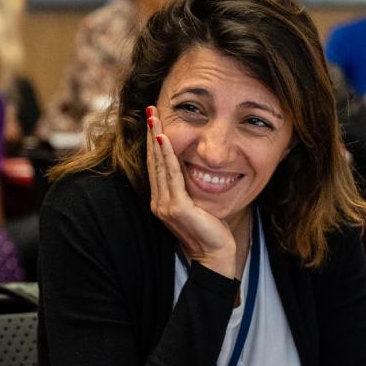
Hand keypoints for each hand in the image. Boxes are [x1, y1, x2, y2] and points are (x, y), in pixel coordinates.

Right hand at [145, 106, 237, 277]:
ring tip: (154, 117)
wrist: (215, 256)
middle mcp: (158, 202)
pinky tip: (163, 139)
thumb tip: (195, 167)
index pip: (156, 165)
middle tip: (150, 109)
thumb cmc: (211, 231)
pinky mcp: (176, 208)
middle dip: (151, 133)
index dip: (153, 141)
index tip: (154, 119)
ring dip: (155, 138)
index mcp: (162, 201)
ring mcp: (164, 205)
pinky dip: (166, 155)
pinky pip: (170, 175)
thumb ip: (191, 188)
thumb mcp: (198, 204)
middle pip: (153, 160)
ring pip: (159, 164)